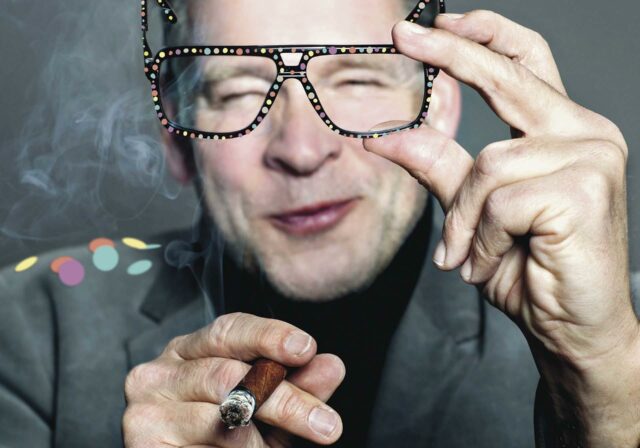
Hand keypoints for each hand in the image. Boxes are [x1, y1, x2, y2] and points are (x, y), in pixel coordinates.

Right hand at [123, 312, 343, 446]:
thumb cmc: (225, 439)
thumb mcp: (267, 411)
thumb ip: (297, 386)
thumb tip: (332, 366)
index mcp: (190, 351)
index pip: (229, 330)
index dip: (268, 336)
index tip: (305, 348)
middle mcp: (160, 373)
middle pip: (229, 374)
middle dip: (284, 399)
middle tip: (325, 424)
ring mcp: (146, 411)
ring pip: (219, 419)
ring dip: (257, 440)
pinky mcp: (144, 446)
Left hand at [364, 11, 638, 446]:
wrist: (572, 328)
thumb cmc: (529, 268)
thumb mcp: (473, 210)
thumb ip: (439, 166)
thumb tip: (388, 135)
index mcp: (562, 130)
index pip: (523, 62)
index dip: (480, 36)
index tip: (432, 24)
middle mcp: (585, 132)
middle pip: (509, 77)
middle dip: (452, 52)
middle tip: (403, 35)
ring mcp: (590, 158)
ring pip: (488, 165)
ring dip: (463, 219)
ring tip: (467, 255)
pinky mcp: (583, 191)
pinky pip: (498, 201)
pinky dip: (481, 238)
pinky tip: (491, 262)